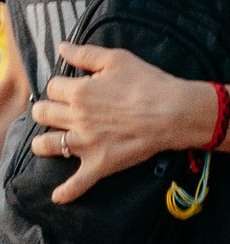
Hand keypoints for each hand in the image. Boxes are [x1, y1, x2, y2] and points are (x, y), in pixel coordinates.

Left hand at [30, 46, 209, 201]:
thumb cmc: (149, 83)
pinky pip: (77, 183)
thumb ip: (86, 54)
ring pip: (47, 146)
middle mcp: (76, 118)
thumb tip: (62, 47)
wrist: (173, 112)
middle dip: (46, 110)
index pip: (53, 86)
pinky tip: (58, 196)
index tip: (70, 87)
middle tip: (56, 112)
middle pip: (42, 114)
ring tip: (48, 143)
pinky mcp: (99, 163)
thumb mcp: (118, 59)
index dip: (60, 85)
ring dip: (43, 144)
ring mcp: (85, 143)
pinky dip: (67, 192)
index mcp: (79, 91)